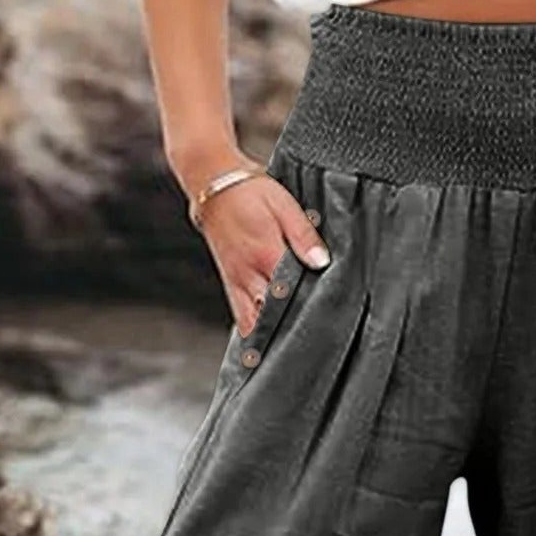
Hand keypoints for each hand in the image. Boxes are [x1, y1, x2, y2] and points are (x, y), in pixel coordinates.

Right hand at [194, 164, 330, 336]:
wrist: (211, 183)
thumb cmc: (249, 190)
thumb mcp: (284, 204)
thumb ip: (304, 235)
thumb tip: (322, 262)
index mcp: (266, 255)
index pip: (290, 296)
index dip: (307, 313)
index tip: (324, 328)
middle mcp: (248, 275)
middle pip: (271, 317)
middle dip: (289, 333)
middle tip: (310, 346)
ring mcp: (236, 282)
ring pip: (253, 323)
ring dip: (269, 338)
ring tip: (288, 352)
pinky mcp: (229, 283)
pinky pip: (240, 316)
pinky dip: (253, 331)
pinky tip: (267, 343)